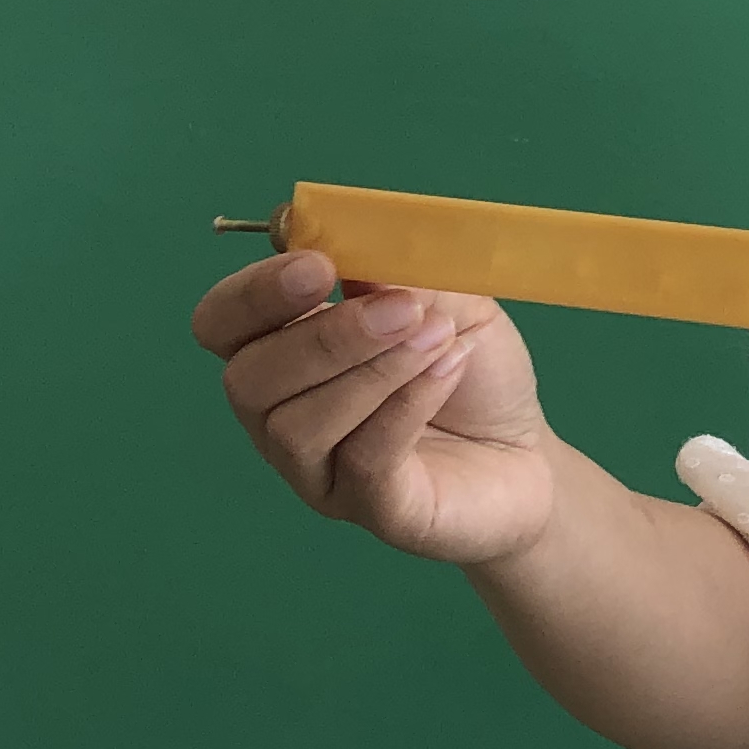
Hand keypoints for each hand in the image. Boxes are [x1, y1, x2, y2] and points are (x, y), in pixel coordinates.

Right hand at [189, 250, 555, 566]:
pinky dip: (404, 407)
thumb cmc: (469, 368)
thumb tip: (355, 238)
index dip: (254, 294)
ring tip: (438, 336)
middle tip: (402, 306)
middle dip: (324, 336)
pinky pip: (362, 462)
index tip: (318, 266)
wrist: (526, 453)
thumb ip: (397, 269)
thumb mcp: (444, 297)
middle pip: (249, 379)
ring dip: (373, 369)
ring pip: (298, 426)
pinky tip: (447, 369)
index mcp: (283, 349)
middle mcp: (281, 416)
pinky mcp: (371, 511)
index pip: (222, 323)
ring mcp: (320, 471)